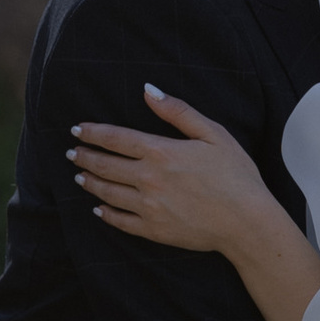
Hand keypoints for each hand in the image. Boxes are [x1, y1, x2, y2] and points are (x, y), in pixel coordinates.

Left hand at [69, 88, 277, 253]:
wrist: (247, 222)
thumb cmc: (236, 176)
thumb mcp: (213, 134)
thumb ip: (177, 112)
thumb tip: (149, 90)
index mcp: (161, 152)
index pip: (115, 138)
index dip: (93, 133)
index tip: (77, 130)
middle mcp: (148, 179)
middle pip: (105, 165)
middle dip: (85, 157)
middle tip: (72, 153)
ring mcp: (148, 207)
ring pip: (108, 193)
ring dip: (90, 182)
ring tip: (79, 177)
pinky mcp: (154, 230)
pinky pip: (121, 221)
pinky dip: (106, 214)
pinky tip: (99, 208)